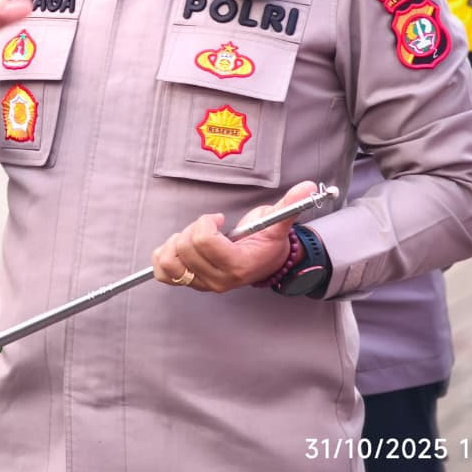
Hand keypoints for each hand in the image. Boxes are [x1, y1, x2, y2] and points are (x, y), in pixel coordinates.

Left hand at [151, 181, 321, 292]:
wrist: (264, 264)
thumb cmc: (266, 242)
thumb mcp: (277, 223)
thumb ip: (290, 206)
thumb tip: (308, 188)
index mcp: (237, 265)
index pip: (204, 241)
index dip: (206, 222)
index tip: (218, 219)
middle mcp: (218, 279)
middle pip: (185, 247)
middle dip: (193, 228)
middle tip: (208, 227)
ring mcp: (203, 283)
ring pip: (170, 261)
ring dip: (176, 243)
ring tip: (193, 237)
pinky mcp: (191, 283)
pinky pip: (163, 273)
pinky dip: (164, 257)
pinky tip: (179, 247)